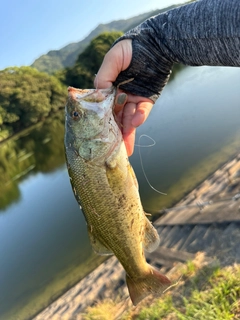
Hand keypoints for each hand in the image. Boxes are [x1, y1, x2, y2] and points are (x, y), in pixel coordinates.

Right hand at [94, 39, 153, 155]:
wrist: (156, 43)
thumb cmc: (131, 47)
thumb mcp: (112, 60)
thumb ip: (103, 77)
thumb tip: (98, 95)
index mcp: (109, 89)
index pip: (103, 108)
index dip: (101, 122)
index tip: (98, 136)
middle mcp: (120, 96)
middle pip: (115, 118)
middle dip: (114, 135)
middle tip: (112, 152)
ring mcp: (134, 98)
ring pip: (128, 119)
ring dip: (127, 131)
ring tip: (125, 146)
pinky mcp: (148, 99)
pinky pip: (142, 111)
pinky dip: (139, 117)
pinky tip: (136, 122)